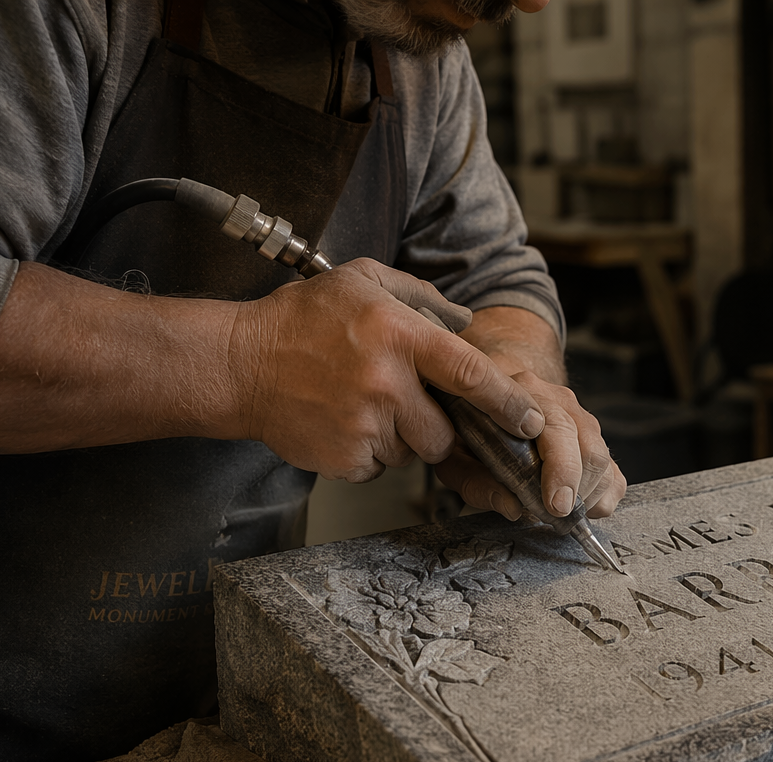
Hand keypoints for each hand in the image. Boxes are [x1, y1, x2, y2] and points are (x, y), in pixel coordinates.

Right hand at [226, 259, 545, 481]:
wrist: (240, 364)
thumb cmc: (303, 320)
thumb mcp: (363, 282)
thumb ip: (421, 297)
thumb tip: (467, 321)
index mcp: (399, 335)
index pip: (471, 374)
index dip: (507, 402)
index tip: (532, 421)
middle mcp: (386, 383)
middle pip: (446, 432)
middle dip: (437, 428)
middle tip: (402, 404)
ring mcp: (364, 425)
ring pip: (413, 454)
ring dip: (401, 440)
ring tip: (363, 407)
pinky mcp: (344, 457)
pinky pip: (379, 468)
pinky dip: (369, 455)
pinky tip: (343, 424)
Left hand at [433, 306, 626, 520]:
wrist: (493, 387)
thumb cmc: (469, 422)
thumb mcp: (453, 450)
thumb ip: (474, 481)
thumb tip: (514, 509)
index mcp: (522, 393)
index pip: (557, 427)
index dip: (561, 469)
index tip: (555, 504)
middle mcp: (558, 400)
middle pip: (588, 446)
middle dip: (578, 488)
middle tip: (558, 516)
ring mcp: (581, 417)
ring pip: (603, 460)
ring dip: (587, 495)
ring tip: (558, 511)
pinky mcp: (594, 439)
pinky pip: (613, 473)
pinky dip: (603, 497)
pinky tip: (580, 507)